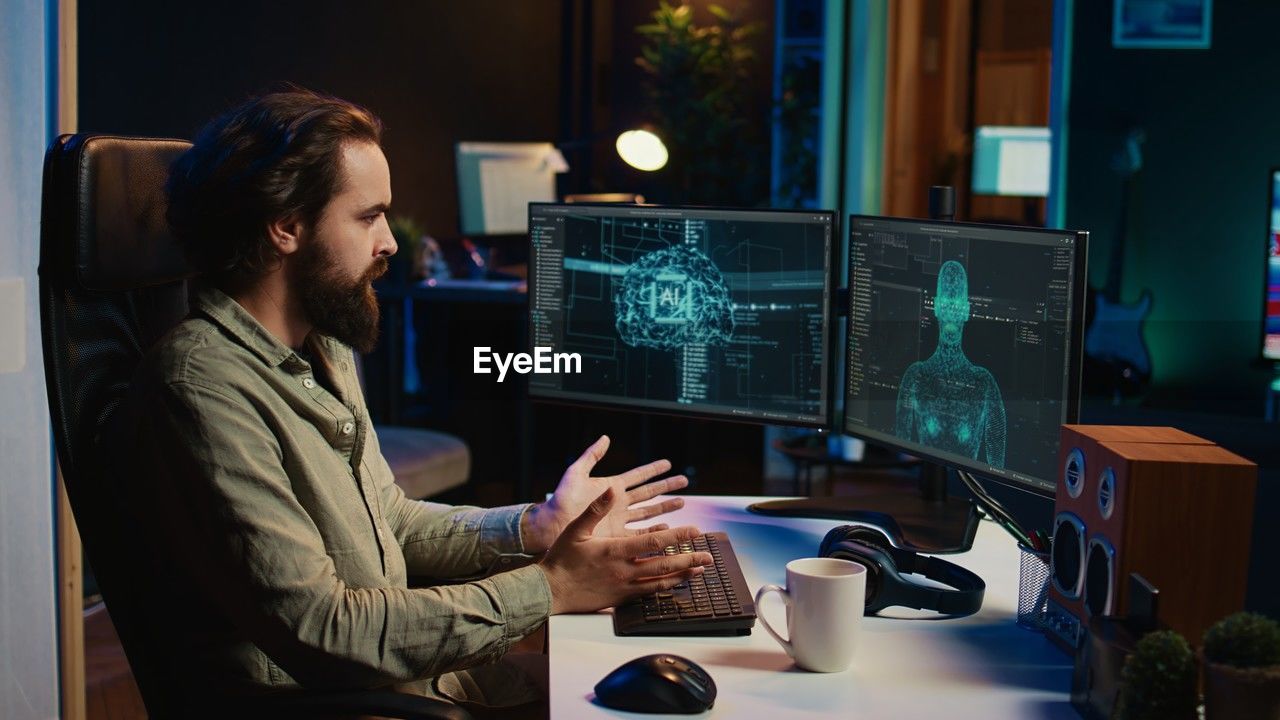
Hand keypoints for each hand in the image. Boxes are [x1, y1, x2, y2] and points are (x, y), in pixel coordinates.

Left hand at [523, 435, 687, 552]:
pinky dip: (654, 531)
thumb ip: (591, 455)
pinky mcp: (616, 536)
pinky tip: (666, 529)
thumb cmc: (560, 500)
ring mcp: (618, 520)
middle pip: (649, 493)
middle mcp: (618, 503)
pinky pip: (639, 533)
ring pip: (648, 512)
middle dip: (666, 486)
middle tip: (684, 481)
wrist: (551, 526)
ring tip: (681, 503)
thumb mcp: (576, 472)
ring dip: (665, 508)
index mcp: (611, 487)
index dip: (653, 469)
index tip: (668, 463)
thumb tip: (605, 438)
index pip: (638, 475)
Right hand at [539, 488, 710, 613]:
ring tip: (699, 570)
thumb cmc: (562, 558)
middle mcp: (624, 571)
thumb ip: (596, 509)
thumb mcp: (576, 529)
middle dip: (689, 559)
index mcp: (615, 551)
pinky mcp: (621, 598)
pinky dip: (665, 588)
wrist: (551, 590)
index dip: (677, 536)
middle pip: (664, 565)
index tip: (694, 531)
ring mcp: (624, 587)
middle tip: (708, 556)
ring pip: (660, 582)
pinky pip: (648, 593)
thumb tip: (611, 490)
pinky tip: (675, 584)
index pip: (654, 542)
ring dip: (682, 575)